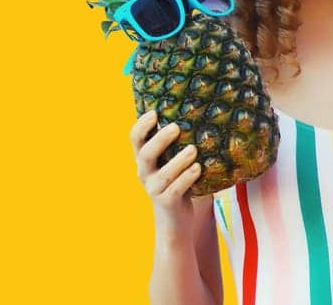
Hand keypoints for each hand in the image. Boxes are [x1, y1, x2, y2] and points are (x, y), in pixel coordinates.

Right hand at [129, 109, 204, 231]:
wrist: (177, 218)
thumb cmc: (178, 180)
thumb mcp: (173, 160)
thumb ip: (177, 143)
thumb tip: (197, 114)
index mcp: (144, 158)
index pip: (135, 139)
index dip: (141, 125)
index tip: (154, 113)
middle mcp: (144, 173)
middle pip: (145, 154)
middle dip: (160, 140)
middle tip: (176, 128)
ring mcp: (154, 189)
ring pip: (163, 174)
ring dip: (178, 160)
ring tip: (193, 150)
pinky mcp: (167, 203)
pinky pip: (175, 190)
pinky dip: (186, 178)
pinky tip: (197, 169)